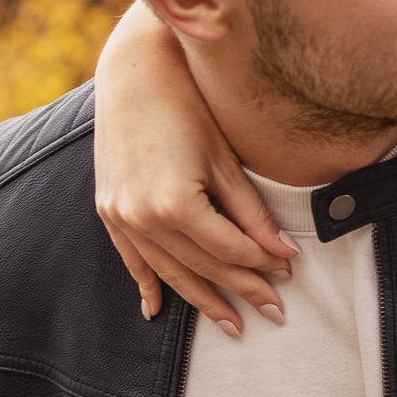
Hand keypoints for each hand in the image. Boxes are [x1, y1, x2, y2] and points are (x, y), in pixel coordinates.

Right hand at [94, 0, 298, 336]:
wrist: (133, 72)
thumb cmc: (188, 106)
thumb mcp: (225, 159)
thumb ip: (251, 212)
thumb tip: (282, 253)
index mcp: (175, 203)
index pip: (229, 250)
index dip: (263, 264)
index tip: (289, 274)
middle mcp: (143, 217)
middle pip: (202, 267)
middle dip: (240, 290)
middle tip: (274, 313)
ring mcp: (120, 216)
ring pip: (168, 271)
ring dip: (201, 298)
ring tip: (231, 323)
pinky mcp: (108, 210)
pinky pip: (131, 259)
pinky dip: (147, 284)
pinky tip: (157, 310)